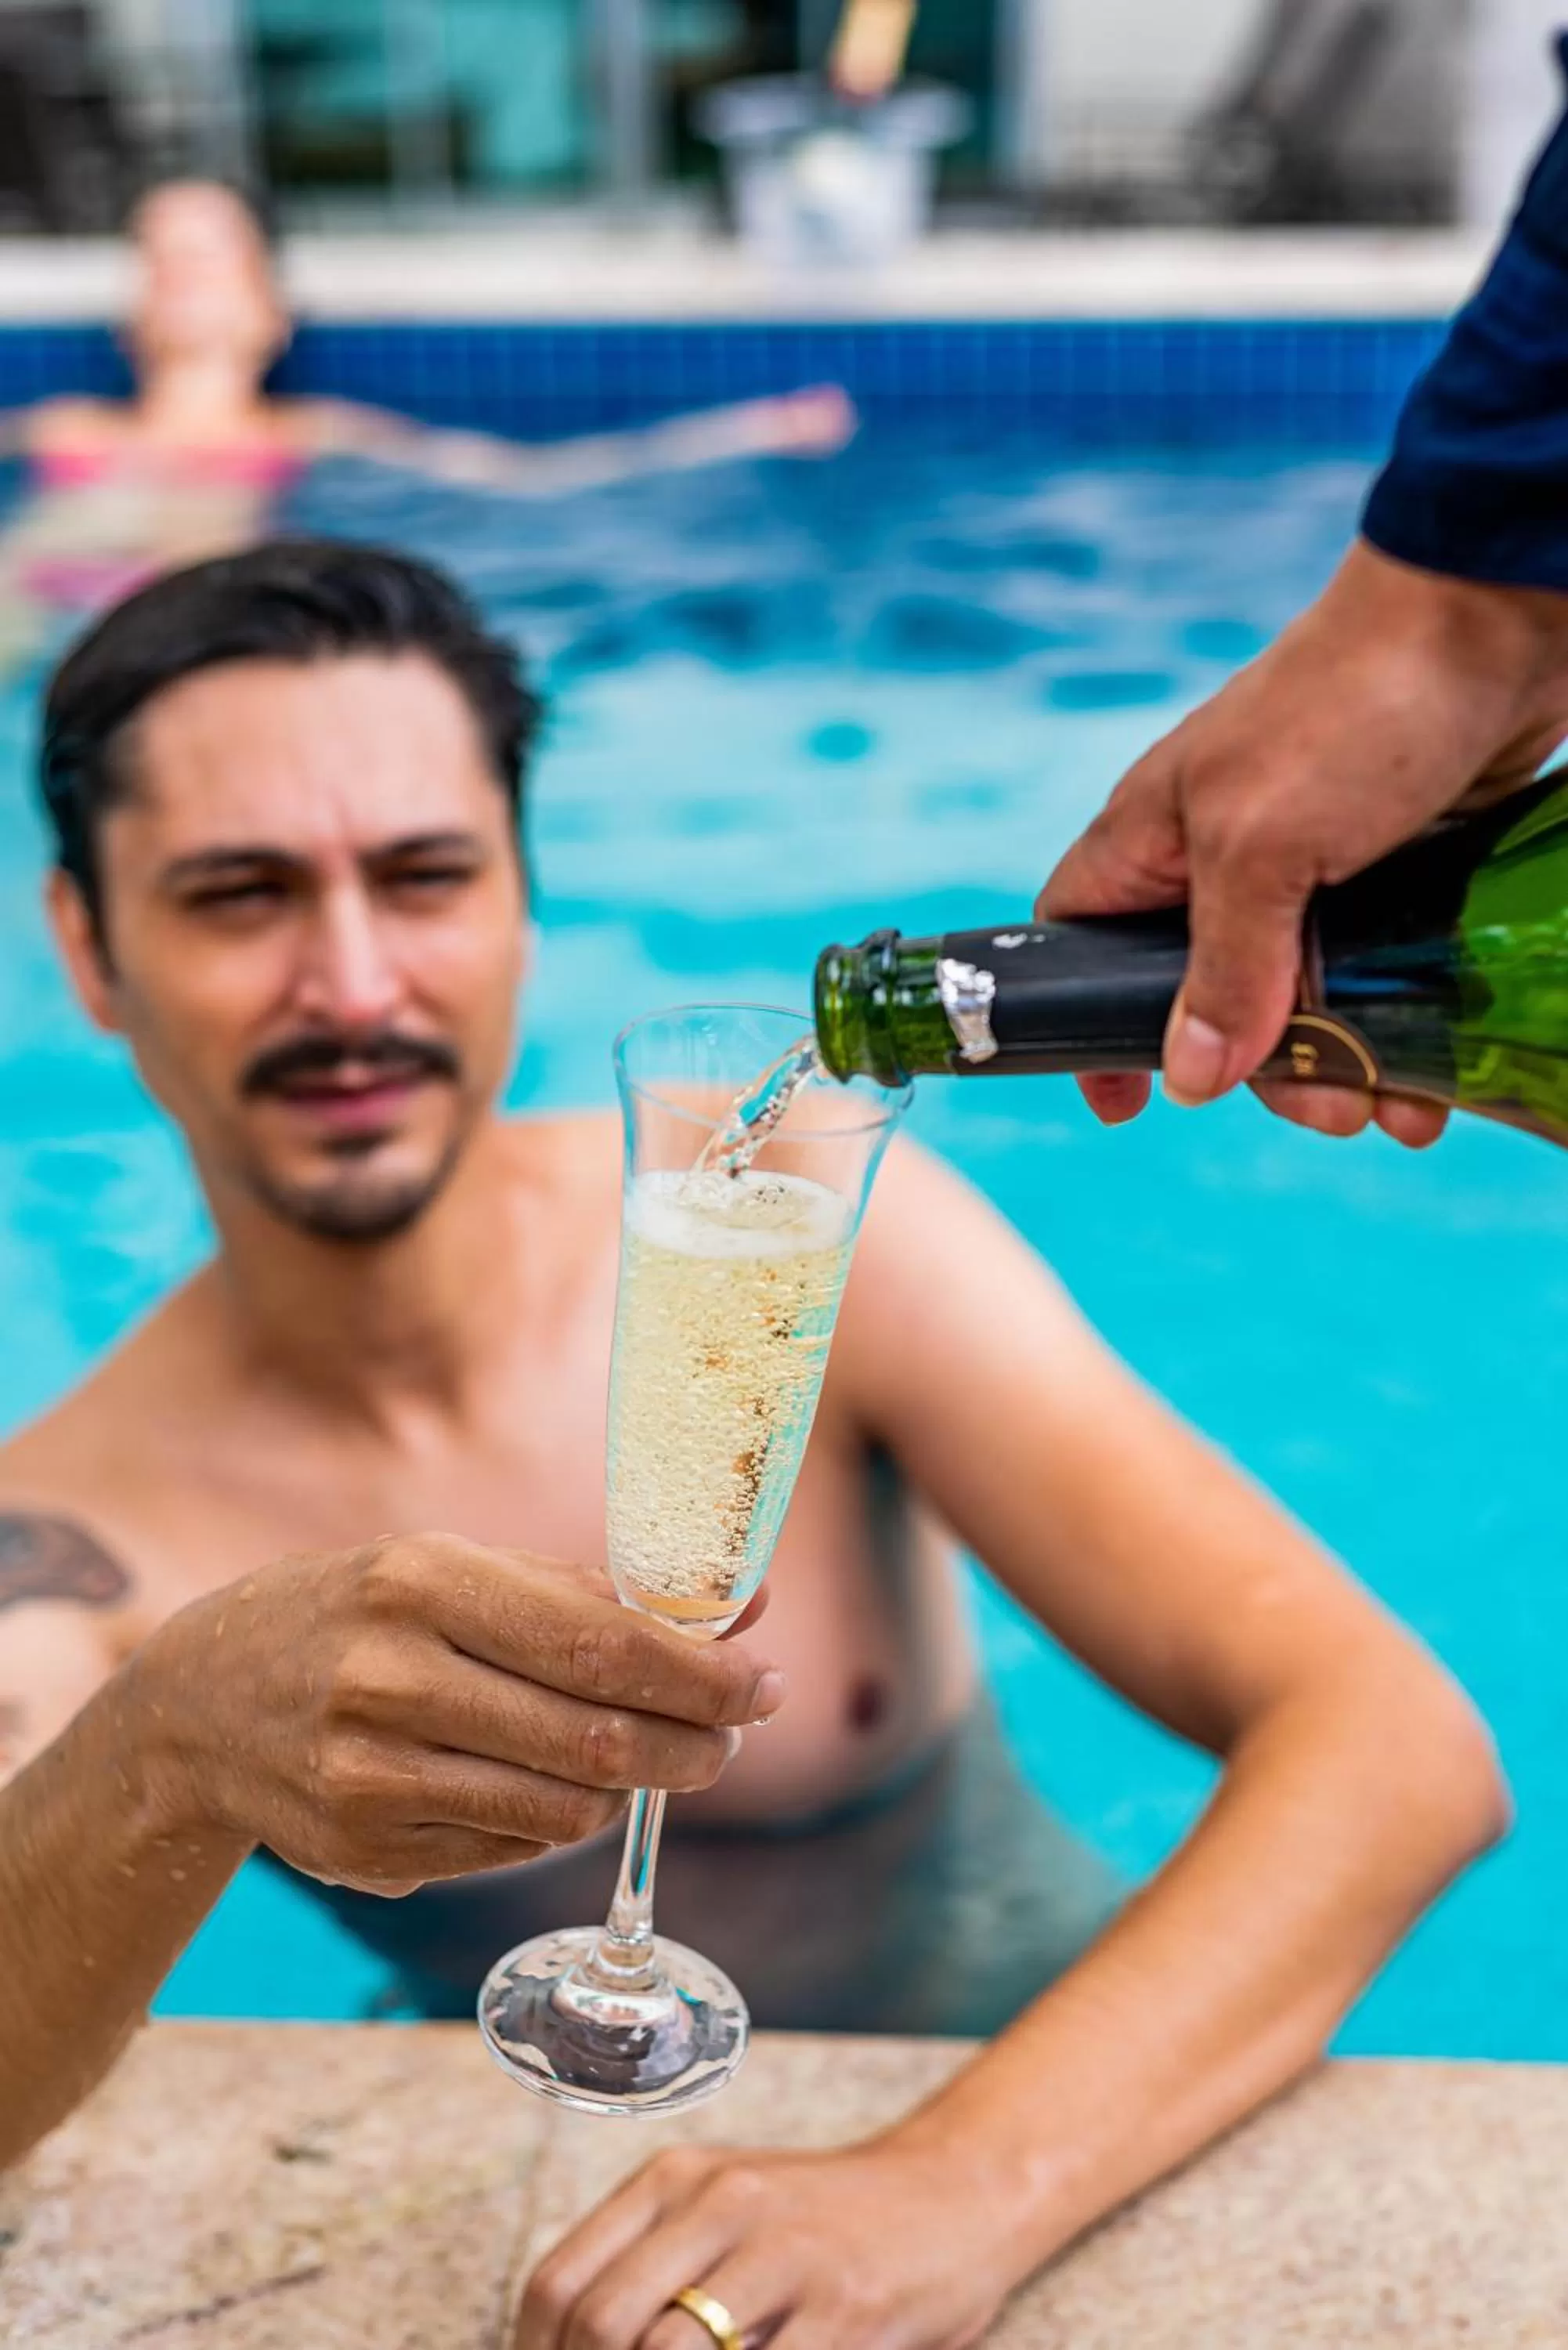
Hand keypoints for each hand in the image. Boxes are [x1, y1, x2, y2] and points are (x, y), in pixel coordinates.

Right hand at [129, 1533, 782, 1895]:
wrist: (204, 1703)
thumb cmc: (365, 1614)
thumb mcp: (461, 1569)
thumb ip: (596, 1591)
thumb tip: (745, 1607)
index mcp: (424, 1583)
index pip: (597, 1642)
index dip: (697, 1674)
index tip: (762, 1686)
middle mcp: (391, 1677)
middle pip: (592, 1735)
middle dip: (690, 1744)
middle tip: (729, 1739)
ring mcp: (370, 1773)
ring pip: (561, 1805)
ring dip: (628, 1788)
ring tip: (642, 1757)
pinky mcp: (365, 1848)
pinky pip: (511, 1847)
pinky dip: (555, 1820)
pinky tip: (545, 1784)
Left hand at [514, 2139, 1009, 2349]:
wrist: (957, 2192)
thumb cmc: (823, 2221)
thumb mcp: (727, 2213)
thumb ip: (653, 2271)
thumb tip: (574, 2348)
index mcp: (677, 2179)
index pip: (559, 2282)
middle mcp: (723, 2203)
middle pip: (604, 2324)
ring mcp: (787, 2256)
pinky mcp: (847, 2311)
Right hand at [1039, 539, 1567, 1143]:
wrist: (1499, 616)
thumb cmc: (1352, 710)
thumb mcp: (1263, 846)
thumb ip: (1224, 967)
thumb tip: (1190, 1080)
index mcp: (1158, 838)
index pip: (1082, 940)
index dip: (1086, 1019)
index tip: (1122, 1101)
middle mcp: (1227, 856)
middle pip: (1212, 1000)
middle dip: (1266, 1073)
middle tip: (1326, 1108)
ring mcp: (1320, 863)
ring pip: (1308, 1000)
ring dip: (1349, 1068)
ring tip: (1399, 1110)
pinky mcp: (1401, 866)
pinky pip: (1385, 973)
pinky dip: (1406, 1031)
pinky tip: (1437, 1080)